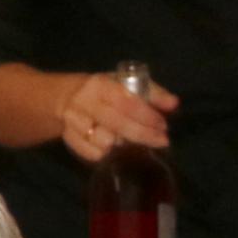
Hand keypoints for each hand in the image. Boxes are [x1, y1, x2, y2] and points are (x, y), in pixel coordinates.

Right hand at [56, 69, 172, 163]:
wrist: (63, 96)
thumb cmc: (104, 91)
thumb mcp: (126, 84)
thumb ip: (152, 93)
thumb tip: (174, 103)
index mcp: (99, 85)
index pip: (125, 102)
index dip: (147, 115)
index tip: (163, 126)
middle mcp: (83, 102)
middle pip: (116, 123)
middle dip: (142, 134)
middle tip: (161, 141)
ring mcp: (73, 121)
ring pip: (103, 141)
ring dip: (121, 144)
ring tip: (130, 141)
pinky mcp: (67, 137)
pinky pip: (91, 153)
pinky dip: (106, 154)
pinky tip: (113, 149)